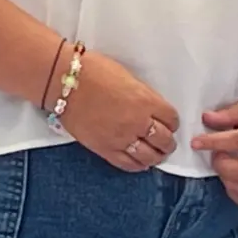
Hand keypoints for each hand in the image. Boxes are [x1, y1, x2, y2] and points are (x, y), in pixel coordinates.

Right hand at [57, 51, 181, 172]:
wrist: (65, 82)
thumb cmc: (93, 71)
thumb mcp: (128, 77)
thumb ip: (143, 95)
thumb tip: (150, 108)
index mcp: (146, 101)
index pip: (171, 118)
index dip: (172, 121)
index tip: (169, 122)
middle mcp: (138, 122)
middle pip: (164, 140)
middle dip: (168, 142)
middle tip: (166, 142)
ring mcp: (122, 138)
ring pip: (149, 156)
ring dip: (156, 156)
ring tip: (156, 154)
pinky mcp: (105, 149)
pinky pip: (128, 164)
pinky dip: (138, 165)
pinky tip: (140, 163)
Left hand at [192, 96, 237, 205]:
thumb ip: (228, 114)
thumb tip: (207, 119)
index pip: (237, 142)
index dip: (213, 143)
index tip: (196, 143)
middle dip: (222, 165)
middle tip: (217, 153)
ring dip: (227, 178)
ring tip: (225, 164)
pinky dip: (236, 192)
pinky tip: (231, 178)